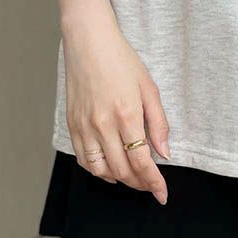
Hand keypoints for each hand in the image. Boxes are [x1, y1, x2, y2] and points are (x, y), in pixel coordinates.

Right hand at [62, 20, 170, 204]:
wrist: (89, 43)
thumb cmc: (122, 60)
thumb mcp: (149, 88)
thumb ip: (159, 123)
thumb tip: (165, 153)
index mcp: (127, 114)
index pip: (142, 161)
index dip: (154, 183)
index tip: (163, 195)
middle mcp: (103, 125)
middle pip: (122, 171)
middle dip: (140, 184)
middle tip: (151, 186)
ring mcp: (84, 126)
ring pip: (100, 170)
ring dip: (119, 180)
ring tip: (133, 179)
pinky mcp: (72, 124)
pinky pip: (83, 159)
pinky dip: (97, 170)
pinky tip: (110, 169)